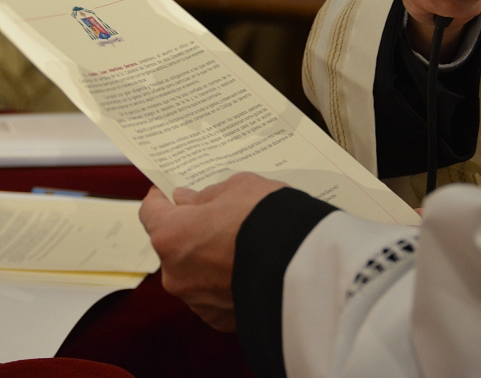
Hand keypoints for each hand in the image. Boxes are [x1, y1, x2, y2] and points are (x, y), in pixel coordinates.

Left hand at [139, 173, 286, 331]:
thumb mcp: (237, 187)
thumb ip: (206, 195)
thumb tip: (189, 201)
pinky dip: (225, 281)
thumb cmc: (266, 217)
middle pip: (173, 244)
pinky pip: (214, 294)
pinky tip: (249, 268)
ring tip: (240, 245)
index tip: (170, 191)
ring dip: (208, 258)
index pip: (150, 211)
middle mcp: (175, 273)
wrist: (304, 265)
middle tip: (216, 216)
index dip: (160, 198)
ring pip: (193, 272)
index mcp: (172, 235)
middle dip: (190, 229)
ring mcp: (197, 301)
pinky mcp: (221, 320)